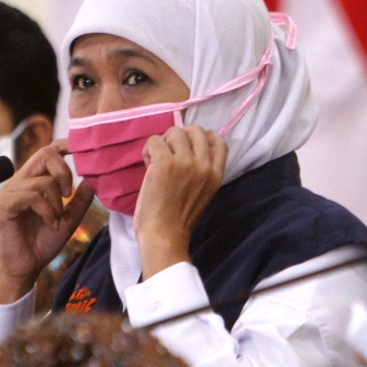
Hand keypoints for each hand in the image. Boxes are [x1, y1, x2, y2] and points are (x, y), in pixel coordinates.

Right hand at [0, 139, 94, 304]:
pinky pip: (31, 195)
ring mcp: (10, 193)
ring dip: (56, 202)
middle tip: (69, 195)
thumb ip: (79, 201)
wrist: (23, 269)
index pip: (46, 151)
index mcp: (31, 181)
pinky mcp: (5, 206)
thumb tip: (93, 180)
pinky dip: (46, 210)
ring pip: (42, 180)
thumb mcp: (68, 220)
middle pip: (44, 155)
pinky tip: (49, 223)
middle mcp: (19, 182)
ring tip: (54, 220)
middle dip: (64, 172)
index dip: (64, 145)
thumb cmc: (41, 244)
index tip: (80, 148)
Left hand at [133, 126, 226, 277]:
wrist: (164, 236)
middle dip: (180, 136)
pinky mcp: (165, 162)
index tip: (188, 146)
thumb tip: (187, 151)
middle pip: (196, 130)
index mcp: (215, 175)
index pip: (219, 141)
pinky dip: (148, 150)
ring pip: (174, 132)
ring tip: (155, 162)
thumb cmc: (178, 220)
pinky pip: (154, 140)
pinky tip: (147, 165)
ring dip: (162, 143)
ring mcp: (185, 162)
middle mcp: (203, 165)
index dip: (203, 137)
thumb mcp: (202, 194)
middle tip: (168, 154)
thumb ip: (200, 173)